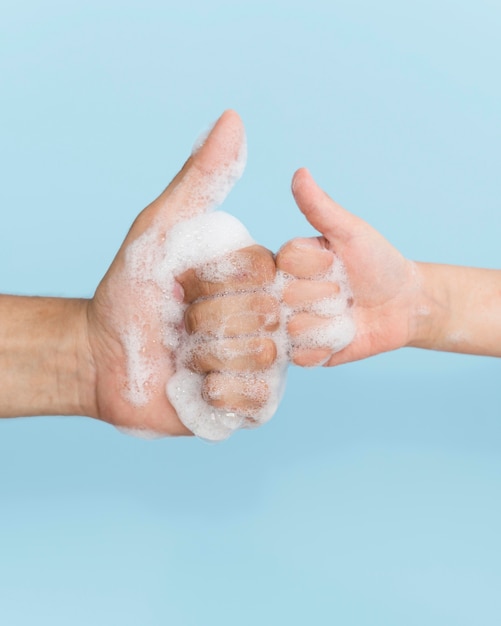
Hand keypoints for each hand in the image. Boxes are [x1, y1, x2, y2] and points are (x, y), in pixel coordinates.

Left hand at [86, 111, 276, 436]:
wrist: (103, 357)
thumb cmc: (131, 289)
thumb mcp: (161, 230)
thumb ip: (199, 181)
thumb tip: (233, 119)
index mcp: (256, 279)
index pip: (266, 274)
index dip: (218, 282)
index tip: (184, 287)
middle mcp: (267, 318)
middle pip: (265, 318)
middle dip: (208, 322)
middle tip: (180, 325)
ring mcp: (262, 362)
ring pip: (261, 358)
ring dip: (207, 358)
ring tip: (184, 357)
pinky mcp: (251, 404)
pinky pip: (257, 400)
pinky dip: (217, 394)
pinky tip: (194, 386)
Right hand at [276, 168, 421, 366]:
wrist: (404, 304)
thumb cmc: (379, 262)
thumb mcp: (352, 232)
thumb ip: (321, 208)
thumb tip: (300, 173)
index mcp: (290, 261)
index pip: (285, 260)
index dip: (316, 264)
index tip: (336, 262)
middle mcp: (284, 292)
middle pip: (288, 295)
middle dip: (326, 293)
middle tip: (344, 291)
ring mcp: (292, 323)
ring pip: (295, 326)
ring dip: (330, 321)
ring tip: (345, 314)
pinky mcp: (304, 352)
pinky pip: (303, 355)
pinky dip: (329, 345)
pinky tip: (342, 334)